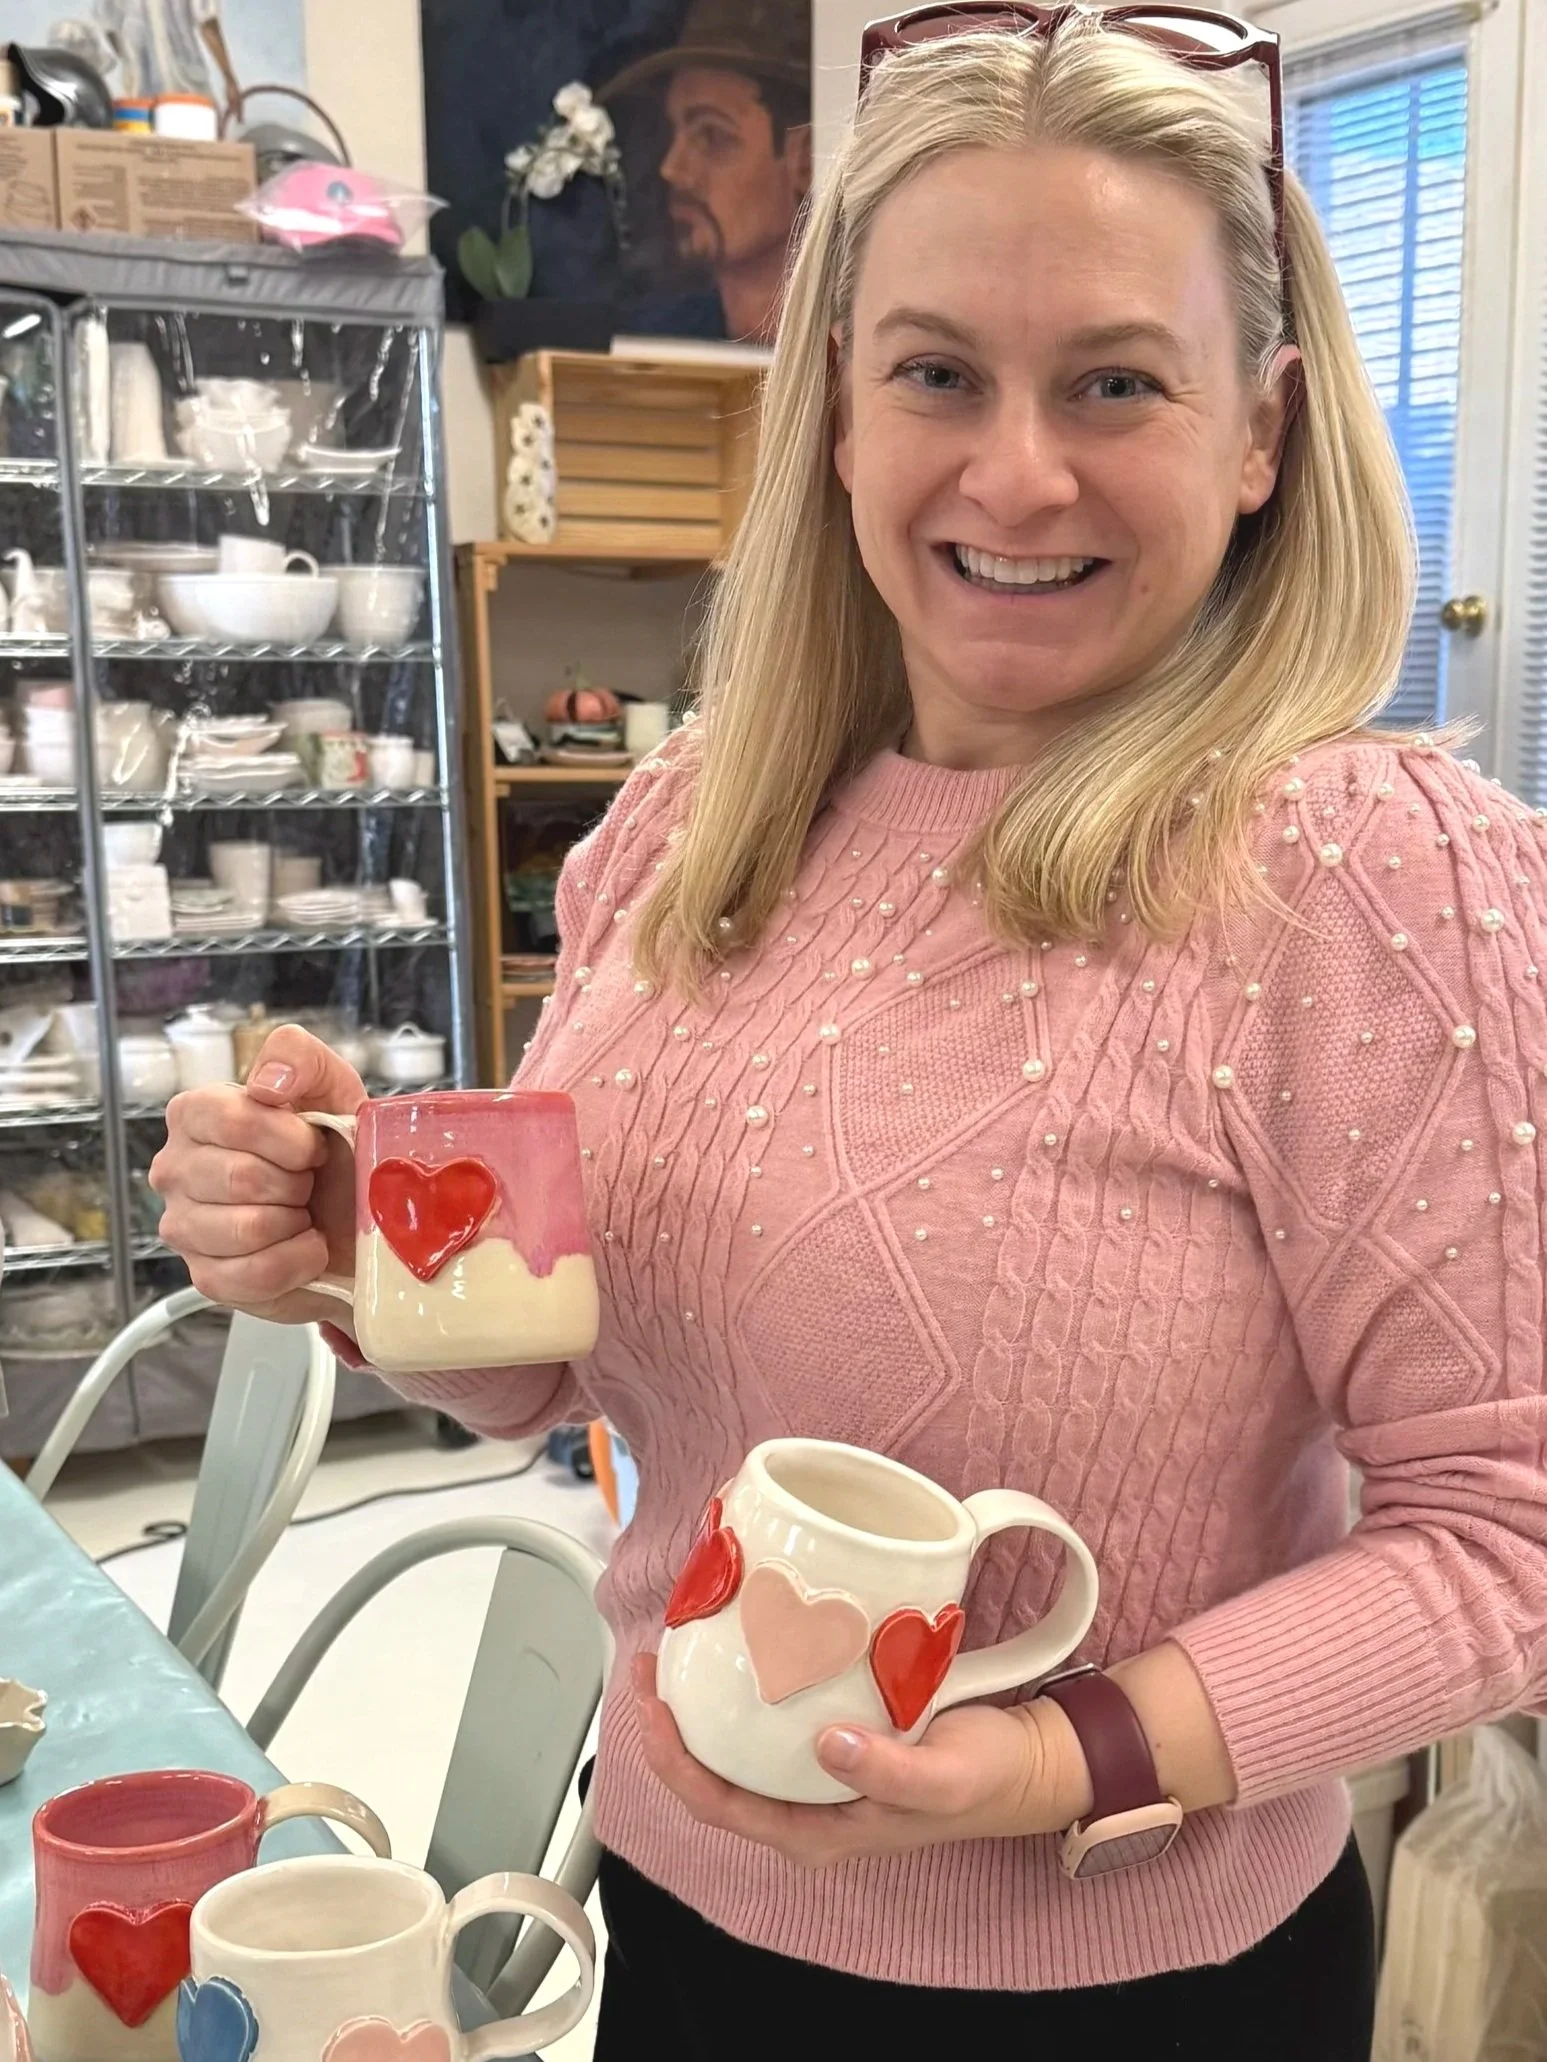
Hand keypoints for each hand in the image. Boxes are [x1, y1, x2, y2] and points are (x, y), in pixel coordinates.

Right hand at [149, 1024, 363, 1330]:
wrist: (356, 1212)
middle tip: (309, 1183)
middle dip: (297, 1183)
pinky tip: (306, 1248)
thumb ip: (297, 1057)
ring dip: (296, 1223)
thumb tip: (267, 1084)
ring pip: (247, 1229)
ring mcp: (184, 1227)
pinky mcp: (206, 1277)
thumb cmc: (333, 1147)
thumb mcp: (329, 1085)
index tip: (313, 1145)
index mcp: (195, 1114)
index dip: (290, 1138)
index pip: (234, 1121)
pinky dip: (298, 1262)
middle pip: (241, 1178)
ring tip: (304, 1213)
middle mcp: (175, 1168)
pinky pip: (254, 1274)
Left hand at [632, 1652, 1091, 1868]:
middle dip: (671, 1723)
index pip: (719, 1805)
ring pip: (735, 1741)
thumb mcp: (943, 1780)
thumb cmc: (986, 1781)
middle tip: (651, 1662)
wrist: (1026, 1762)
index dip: (674, 1762)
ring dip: (701, 1700)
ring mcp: (814, 1772)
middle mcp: (803, 1805)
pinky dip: (747, 1678)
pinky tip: (743, 1636)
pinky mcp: (832, 1734)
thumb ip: (888, 1771)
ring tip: (680, 1644)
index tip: (655, 1708)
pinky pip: (770, 1714)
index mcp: (814, 1832)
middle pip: (711, 1772)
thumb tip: (826, 1745)